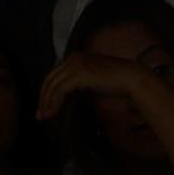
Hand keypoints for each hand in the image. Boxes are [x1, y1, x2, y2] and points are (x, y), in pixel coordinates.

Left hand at [34, 52, 161, 116]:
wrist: (132, 78)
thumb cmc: (118, 81)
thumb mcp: (92, 80)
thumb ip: (78, 84)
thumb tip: (65, 97)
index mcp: (75, 58)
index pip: (54, 75)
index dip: (47, 92)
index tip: (45, 106)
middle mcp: (73, 58)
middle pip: (49, 80)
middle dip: (43, 98)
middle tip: (40, 114)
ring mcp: (75, 65)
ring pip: (52, 85)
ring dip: (46, 102)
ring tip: (45, 116)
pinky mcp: (79, 74)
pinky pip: (60, 90)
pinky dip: (54, 102)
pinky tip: (54, 112)